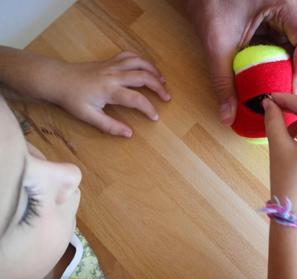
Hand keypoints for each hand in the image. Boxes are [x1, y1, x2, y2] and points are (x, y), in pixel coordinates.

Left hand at [50, 51, 170, 137]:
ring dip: (153, 70)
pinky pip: (129, 56)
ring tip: (162, 80)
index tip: (155, 117)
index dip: (149, 109)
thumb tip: (129, 134)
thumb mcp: (88, 117)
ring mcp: (112, 65)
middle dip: (158, 87)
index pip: (136, 99)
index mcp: (109, 91)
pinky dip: (141, 59)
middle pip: (143, 77)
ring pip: (138, 62)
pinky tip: (146, 67)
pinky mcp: (109, 61)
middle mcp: (114, 75)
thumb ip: (109, 126)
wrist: (57, 79)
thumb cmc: (71, 99)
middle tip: (167, 97)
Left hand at [187, 0, 296, 124]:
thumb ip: (223, 79)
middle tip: (289, 110)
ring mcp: (292, 22)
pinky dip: (285, 76)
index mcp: (288, 5)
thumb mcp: (217, 41)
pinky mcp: (283, 31)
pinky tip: (276, 93)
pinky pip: (291, 56)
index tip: (291, 97)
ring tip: (284, 106)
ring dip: (296, 82)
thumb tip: (228, 116)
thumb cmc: (211, 3)